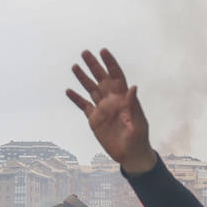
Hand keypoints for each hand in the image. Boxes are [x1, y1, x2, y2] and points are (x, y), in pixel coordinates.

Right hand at [66, 49, 157, 174]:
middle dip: (94, 66)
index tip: (103, 51)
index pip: (116, 77)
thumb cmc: (138, 140)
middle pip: (101, 79)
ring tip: (74, 66)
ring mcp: (102, 109)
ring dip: (83, 78)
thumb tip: (133, 87)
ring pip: (91, 89)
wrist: (131, 156)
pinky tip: (69, 91)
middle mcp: (112, 101)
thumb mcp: (138, 123)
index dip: (110, 64)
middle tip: (85, 52)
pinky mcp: (94, 120)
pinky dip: (76, 99)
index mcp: (123, 99)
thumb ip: (134, 106)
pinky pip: (84, 106)